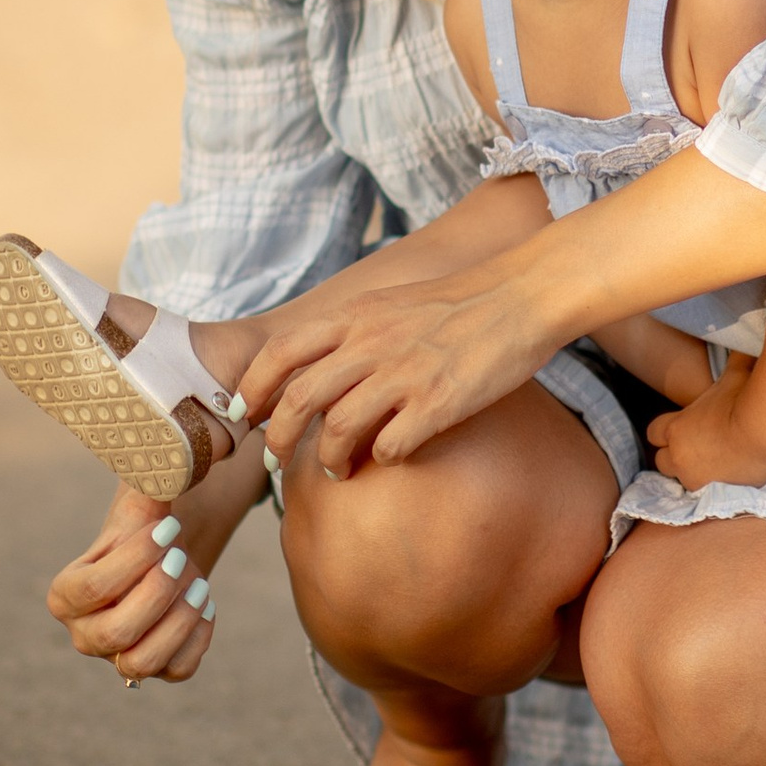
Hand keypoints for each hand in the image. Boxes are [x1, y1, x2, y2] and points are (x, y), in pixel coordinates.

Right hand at [46, 481, 220, 683]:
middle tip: (182, 558)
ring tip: (200, 585)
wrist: (165, 556)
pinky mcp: (155, 668)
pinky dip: (198, 637)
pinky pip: (178, 670)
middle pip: (116, 633)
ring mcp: (118, 658)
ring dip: (178, 622)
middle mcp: (84, 634)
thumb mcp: (140, 506)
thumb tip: (169, 461)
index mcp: (65, 595)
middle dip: (156, 594)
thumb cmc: (143, 528)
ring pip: (143, 661)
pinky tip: (206, 604)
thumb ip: (148, 485)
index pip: (92, 588)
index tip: (167, 529)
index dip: (134, 559)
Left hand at [244, 268, 549, 476]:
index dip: (252, 388)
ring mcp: (404, 374)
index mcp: (355, 317)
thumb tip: (319, 366)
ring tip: (336, 469)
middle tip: (276, 460)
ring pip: (338, 429)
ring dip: (329, 458)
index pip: (280, 352)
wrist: (520, 295)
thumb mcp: (391, 302)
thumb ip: (354, 331)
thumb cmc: (459, 302)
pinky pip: (391, 446)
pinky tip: (389, 460)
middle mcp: (370, 344)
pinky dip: (381, 460)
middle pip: (298, 399)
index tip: (245, 415)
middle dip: (278, 438)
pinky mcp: (438, 402)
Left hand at [646, 365, 765, 491]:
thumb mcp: (737, 372)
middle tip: (698, 446)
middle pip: (662, 460)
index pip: (654, 432)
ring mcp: (695, 478)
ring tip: (714, 463)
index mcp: (676, 427)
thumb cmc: (748, 398)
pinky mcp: (714, 494)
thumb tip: (738, 340)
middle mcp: (678, 456)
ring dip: (692, 471)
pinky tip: (729, 477)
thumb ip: (732, 359)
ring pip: (681, 480)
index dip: (668, 429)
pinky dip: (713, 485)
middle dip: (676, 453)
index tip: (682, 426)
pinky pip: (704, 492)